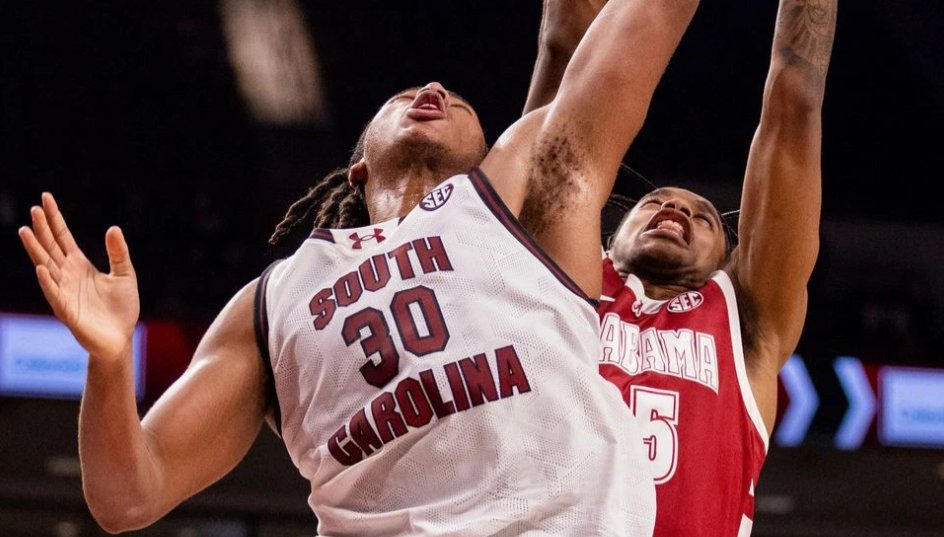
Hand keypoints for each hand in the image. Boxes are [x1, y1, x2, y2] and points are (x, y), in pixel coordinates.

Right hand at [18, 193, 139, 363]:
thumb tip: (113, 228)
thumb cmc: (121, 308)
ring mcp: (64, 292)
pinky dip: (48, 282)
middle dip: (42, 229)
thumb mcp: (125, 275)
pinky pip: (55, 295)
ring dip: (36, 250)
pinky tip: (41, 268)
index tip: (45, 198)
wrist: (120, 338)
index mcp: (79, 265)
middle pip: (50, 247)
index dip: (54, 219)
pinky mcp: (68, 311)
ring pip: (46, 267)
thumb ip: (118, 253)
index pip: (62, 237)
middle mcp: (67, 275)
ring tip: (25, 231)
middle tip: (34, 209)